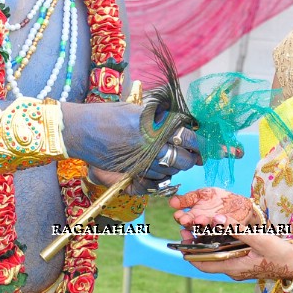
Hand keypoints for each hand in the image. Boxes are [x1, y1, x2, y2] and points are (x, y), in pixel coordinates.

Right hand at [61, 103, 199, 176]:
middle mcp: (151, 145)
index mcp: (155, 125)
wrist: (82, 128)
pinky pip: (153, 183)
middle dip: (192, 158)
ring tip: (174, 160)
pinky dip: (159, 179)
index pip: (188, 137)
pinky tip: (159, 172)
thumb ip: (161, 117)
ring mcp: (141, 162)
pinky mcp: (130, 174)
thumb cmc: (109, 114)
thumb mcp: (138, 109)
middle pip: (184, 159)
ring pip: (170, 172)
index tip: (210, 146)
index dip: (203, 144)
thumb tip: (183, 124)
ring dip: (175, 167)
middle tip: (194, 155)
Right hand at [170, 187, 261, 227]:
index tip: (178, 214)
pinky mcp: (229, 229)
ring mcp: (216, 228)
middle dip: (189, 223)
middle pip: (194, 227)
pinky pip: (224, 228)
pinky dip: (221, 224)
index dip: (180, 218)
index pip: (184, 220)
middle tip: (185, 219)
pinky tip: (217, 218)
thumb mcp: (201, 194)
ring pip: (207, 229)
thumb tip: (171, 202)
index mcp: (195, 217)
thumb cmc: (219, 200)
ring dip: (203, 224)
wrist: (239, 202)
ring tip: (200, 219)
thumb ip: (187, 198)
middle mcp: (204, 225)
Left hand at [176, 227, 292, 282]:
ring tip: (200, 227)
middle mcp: (233, 269)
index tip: (182, 238)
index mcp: (233, 267)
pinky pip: (226, 254)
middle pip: (207, 260)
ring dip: (207, 243)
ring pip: (216, 256)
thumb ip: (238, 230)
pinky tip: (219, 231)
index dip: (190, 252)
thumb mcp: (259, 239)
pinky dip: (219, 244)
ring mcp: (239, 267)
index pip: (203, 264)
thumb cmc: (280, 254)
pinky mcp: (244, 262)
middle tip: (187, 228)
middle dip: (195, 245)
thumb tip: (217, 219)